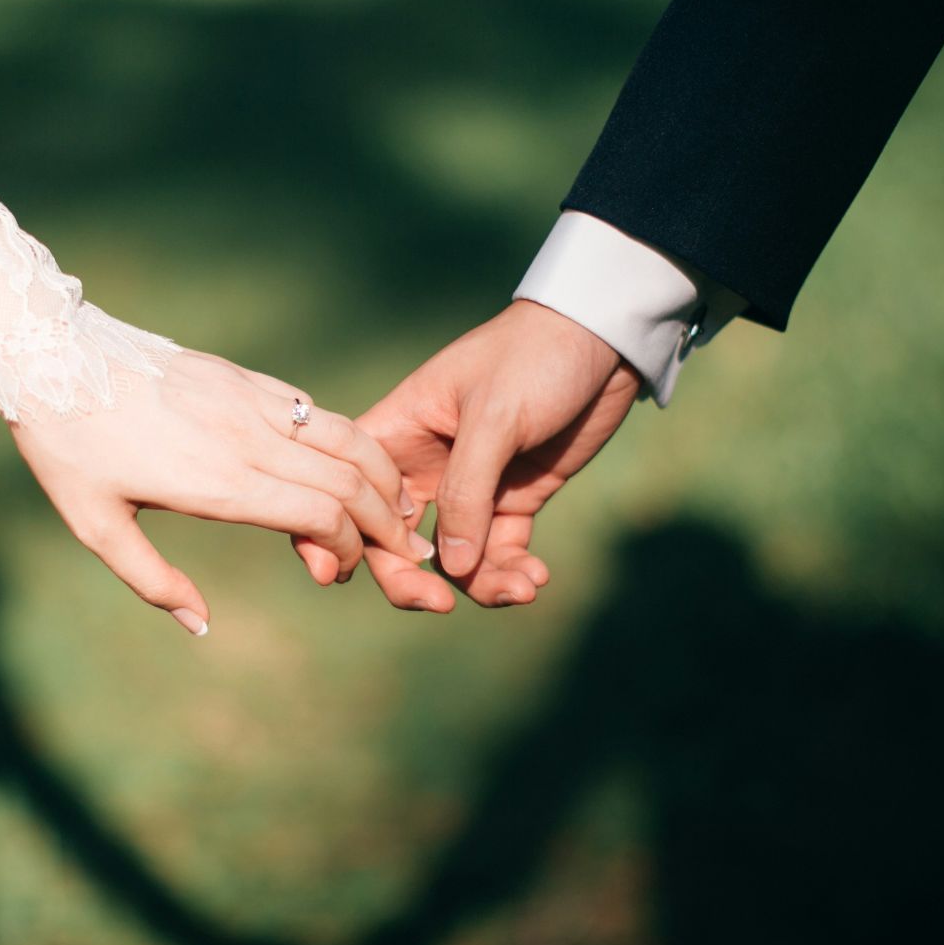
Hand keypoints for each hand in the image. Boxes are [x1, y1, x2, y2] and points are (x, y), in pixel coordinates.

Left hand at [11, 349, 435, 634]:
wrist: (51, 355)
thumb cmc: (68, 448)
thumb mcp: (95, 526)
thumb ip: (152, 581)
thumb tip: (201, 626)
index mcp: (218, 482)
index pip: (320, 515)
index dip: (347, 549)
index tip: (335, 572)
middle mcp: (247, 439)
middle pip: (350, 480)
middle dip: (387, 522)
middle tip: (403, 551)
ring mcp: (250, 401)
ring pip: (346, 437)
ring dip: (383, 475)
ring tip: (400, 507)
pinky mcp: (243, 377)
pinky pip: (314, 409)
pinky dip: (349, 440)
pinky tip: (355, 462)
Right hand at [329, 300, 640, 611]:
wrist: (603, 339)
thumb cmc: (534, 357)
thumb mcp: (495, 417)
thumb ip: (466, 491)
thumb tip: (449, 568)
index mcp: (396, 433)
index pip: (351, 493)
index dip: (339, 536)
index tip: (345, 576)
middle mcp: (423, 467)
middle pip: (394, 541)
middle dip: (413, 580)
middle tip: (441, 605)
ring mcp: (469, 487)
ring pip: (452, 558)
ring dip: (480, 584)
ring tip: (521, 589)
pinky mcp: (513, 498)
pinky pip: (499, 552)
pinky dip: (512, 572)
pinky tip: (536, 578)